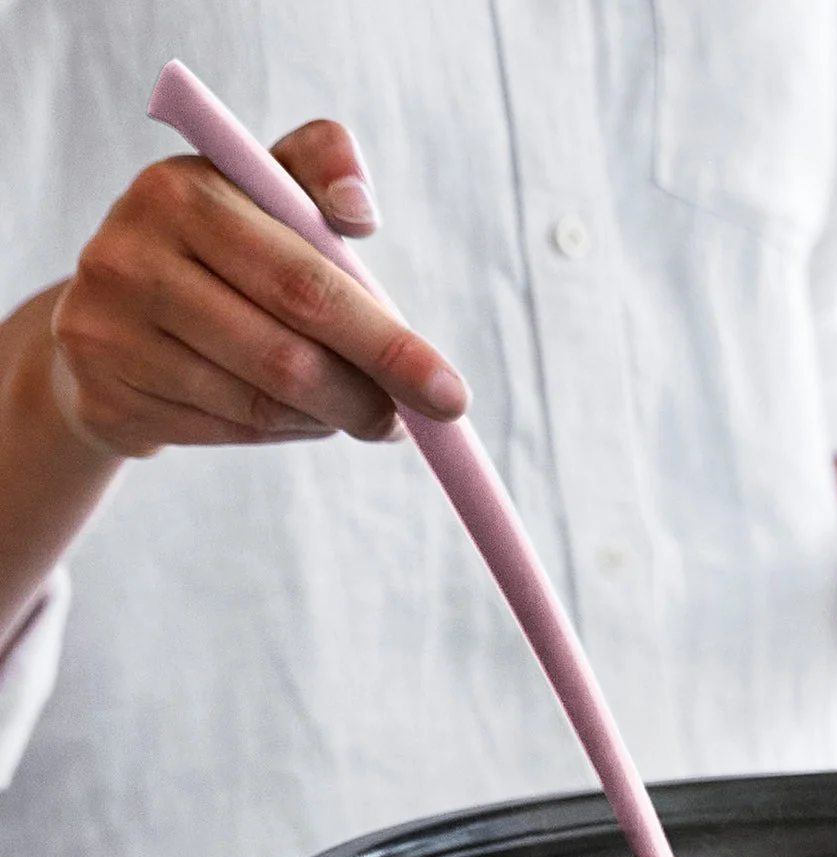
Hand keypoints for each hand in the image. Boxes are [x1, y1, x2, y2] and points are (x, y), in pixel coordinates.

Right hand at [45, 120, 465, 459]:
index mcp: (183, 193)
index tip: (451, 394)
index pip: (308, 283)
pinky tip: (300, 415)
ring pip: (264, 404)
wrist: (112, 312)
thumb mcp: (264, 187)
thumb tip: (359, 211)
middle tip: (418, 420)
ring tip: (359, 409)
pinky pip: (231, 431)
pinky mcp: (107, 396)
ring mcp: (110, 330)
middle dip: (372, 399)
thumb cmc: (221, 247)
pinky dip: (286, 430)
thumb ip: (320, 168)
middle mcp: (133, 256)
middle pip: (289, 358)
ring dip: (331, 418)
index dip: (387, 343)